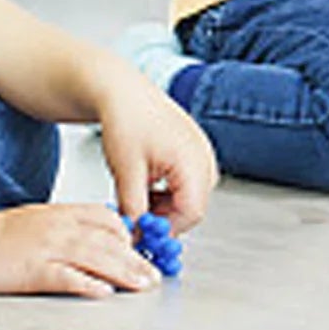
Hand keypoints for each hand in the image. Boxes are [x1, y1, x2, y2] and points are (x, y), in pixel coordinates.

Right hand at [0, 202, 162, 297]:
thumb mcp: (41, 219)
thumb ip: (69, 225)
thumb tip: (98, 238)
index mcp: (63, 214)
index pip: (108, 219)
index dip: (129, 236)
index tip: (141, 252)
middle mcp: (61, 228)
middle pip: (108, 241)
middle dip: (136, 260)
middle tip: (155, 276)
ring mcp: (47, 249)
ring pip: (96, 257)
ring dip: (124, 272)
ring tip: (144, 285)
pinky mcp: (32, 271)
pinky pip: (65, 277)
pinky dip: (87, 284)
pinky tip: (104, 292)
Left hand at [96, 68, 219, 231]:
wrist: (124, 92)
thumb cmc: (127, 120)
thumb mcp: (126, 172)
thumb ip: (134, 209)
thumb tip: (135, 236)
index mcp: (193, 161)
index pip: (191, 213)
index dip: (165, 230)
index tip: (141, 234)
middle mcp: (204, 158)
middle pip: (192, 208)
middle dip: (164, 218)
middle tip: (134, 216)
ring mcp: (202, 155)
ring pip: (189, 198)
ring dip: (164, 205)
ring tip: (136, 194)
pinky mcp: (195, 153)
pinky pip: (188, 184)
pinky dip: (167, 192)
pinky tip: (146, 183)